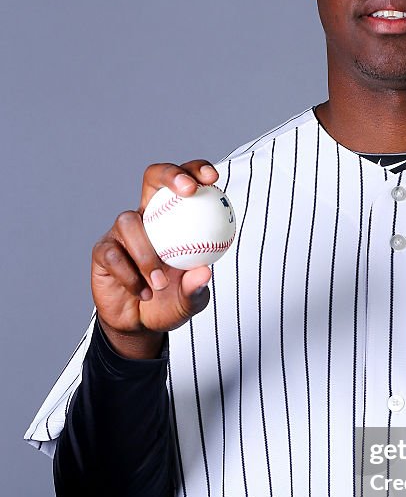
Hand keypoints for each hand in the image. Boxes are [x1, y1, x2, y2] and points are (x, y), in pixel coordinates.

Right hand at [92, 160, 218, 358]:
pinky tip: (143, 292)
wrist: (141, 325)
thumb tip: (204, 272)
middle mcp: (147, 218)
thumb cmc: (171, 302)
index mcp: (174, 219)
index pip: (183, 184)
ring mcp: (121, 233)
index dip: (194, 171)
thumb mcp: (192, 299)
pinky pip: (113, 255)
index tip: (211, 178)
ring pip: (129, 222)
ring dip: (147, 253)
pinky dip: (130, 275)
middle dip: (170, 174)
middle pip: (152, 178)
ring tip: (160, 283)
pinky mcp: (103, 252)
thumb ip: (197, 287)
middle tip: (188, 191)